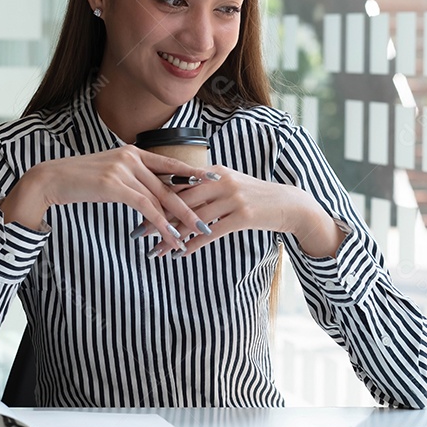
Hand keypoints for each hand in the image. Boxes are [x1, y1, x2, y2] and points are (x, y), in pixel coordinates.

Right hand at [0, 147, 216, 251]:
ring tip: (193, 234)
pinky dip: (159, 223)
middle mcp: (131, 157)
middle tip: (207, 219)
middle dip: (191, 204)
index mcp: (133, 152)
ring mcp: (123, 169)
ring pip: (160, 197)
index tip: (213, 179)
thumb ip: (132, 180)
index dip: (192, 172)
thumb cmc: (80, 180)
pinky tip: (168, 235)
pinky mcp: (114, 185)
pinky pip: (144, 206)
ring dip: (178, 220)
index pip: (169, 163)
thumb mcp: (110, 174)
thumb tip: (150, 197)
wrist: (50, 180)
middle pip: (169, 184)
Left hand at [152, 166, 344, 258]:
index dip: (156, 198)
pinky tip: (181, 254)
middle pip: (180, 200)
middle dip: (156, 217)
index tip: (136, 210)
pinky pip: (211, 232)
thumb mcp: (233, 186)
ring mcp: (232, 198)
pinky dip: (194, 244)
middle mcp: (221, 181)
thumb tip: (180, 198)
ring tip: (154, 250)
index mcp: (215, 172)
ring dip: (171, 236)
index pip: (179, 184)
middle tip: (136, 233)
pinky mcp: (243, 216)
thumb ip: (208, 189)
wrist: (291, 204)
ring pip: (192, 219)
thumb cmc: (258, 197)